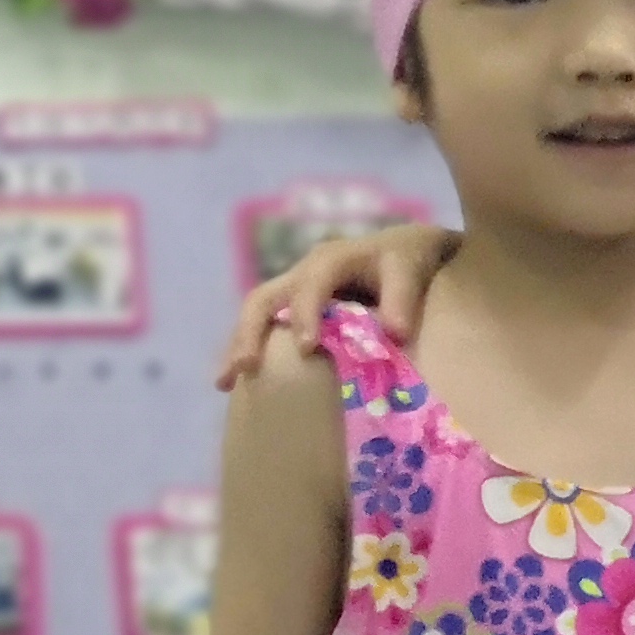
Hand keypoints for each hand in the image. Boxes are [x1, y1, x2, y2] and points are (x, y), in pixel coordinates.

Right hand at [213, 222, 460, 391]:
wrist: (403, 250)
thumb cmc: (406, 260)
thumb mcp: (409, 270)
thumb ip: (402, 298)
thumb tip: (396, 333)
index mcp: (329, 260)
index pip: (310, 284)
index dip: (305, 313)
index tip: (305, 347)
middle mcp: (303, 273)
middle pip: (262, 298)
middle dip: (249, 332)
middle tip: (244, 369)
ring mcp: (293, 290)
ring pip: (255, 314)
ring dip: (239, 346)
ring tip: (225, 383)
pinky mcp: (294, 308)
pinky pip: (266, 327)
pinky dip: (252, 350)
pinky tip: (241, 383)